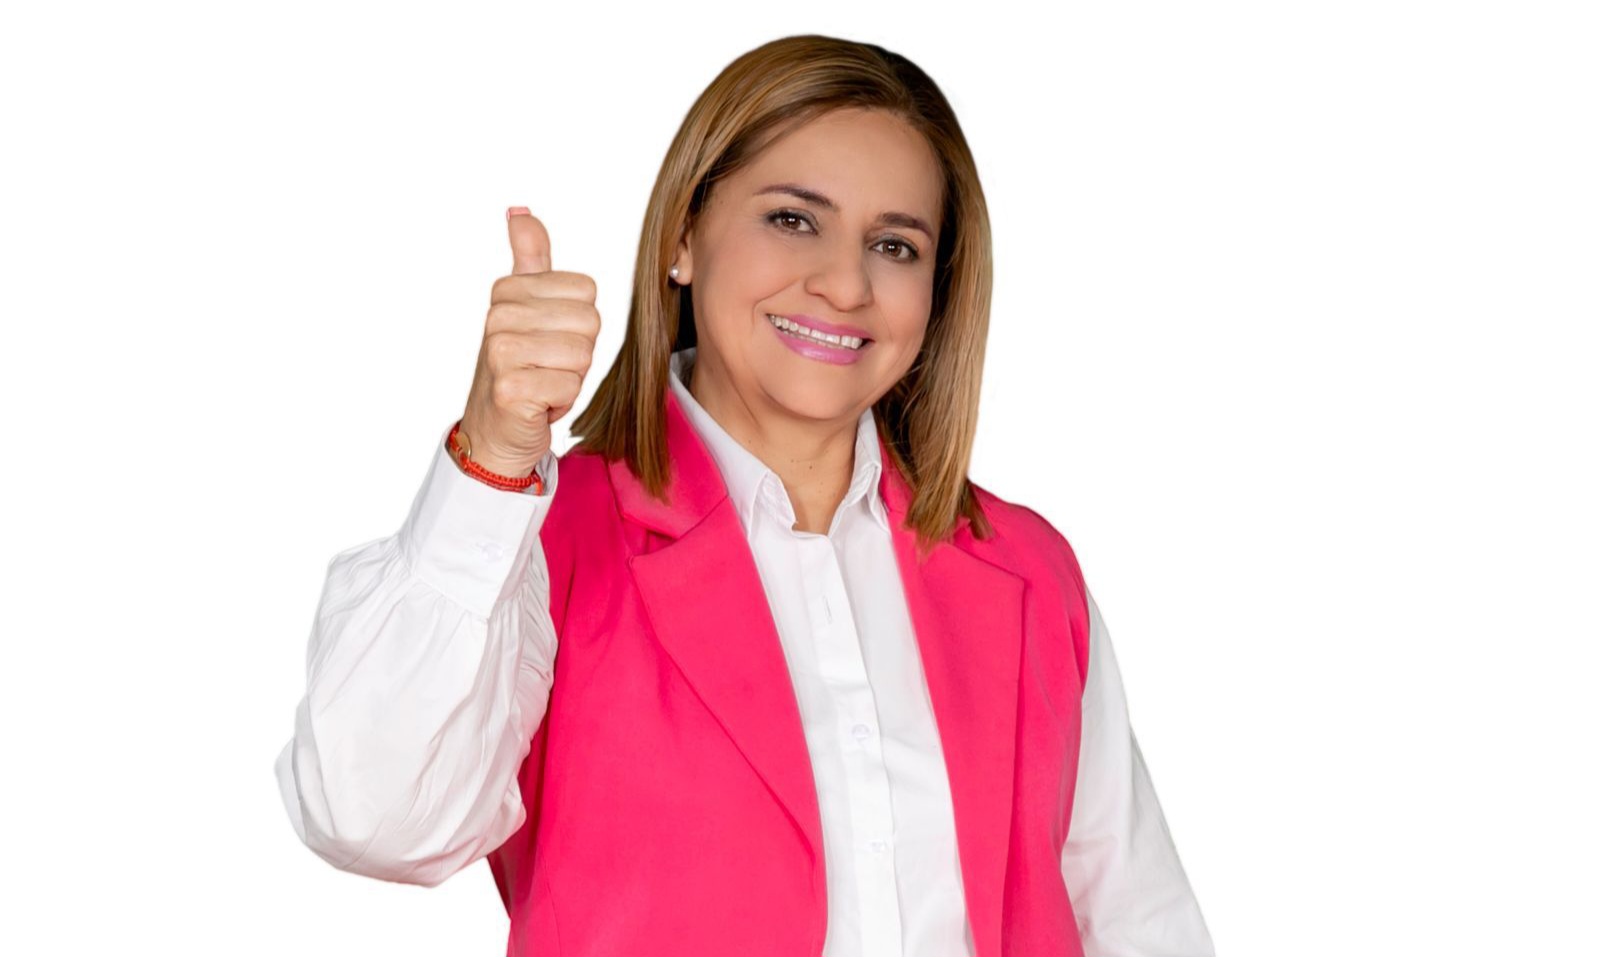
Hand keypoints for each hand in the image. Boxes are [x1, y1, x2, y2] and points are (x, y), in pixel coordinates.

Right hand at [457, 208, 599, 477]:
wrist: (495, 429)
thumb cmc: (521, 366)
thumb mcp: (525, 306)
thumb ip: (529, 258)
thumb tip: (520, 211)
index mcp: (507, 290)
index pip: (588, 293)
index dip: (578, 324)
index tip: (548, 340)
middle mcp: (498, 316)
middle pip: (589, 322)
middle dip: (578, 353)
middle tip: (546, 366)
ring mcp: (500, 353)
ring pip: (583, 355)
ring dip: (570, 378)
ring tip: (541, 382)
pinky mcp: (509, 390)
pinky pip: (570, 386)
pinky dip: (561, 402)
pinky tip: (536, 404)